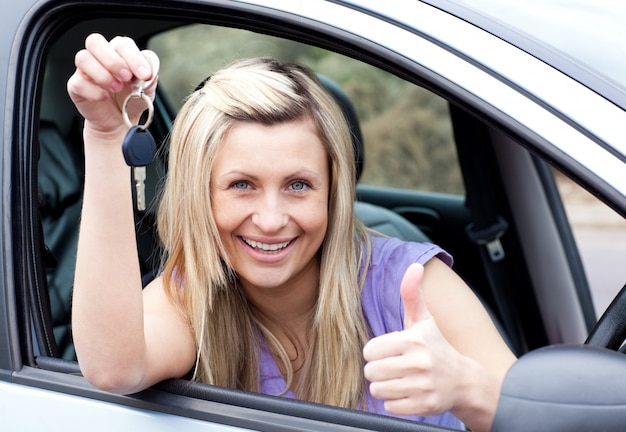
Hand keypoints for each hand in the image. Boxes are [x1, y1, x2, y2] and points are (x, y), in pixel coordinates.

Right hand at [66, 33, 158, 137]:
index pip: (122, 44)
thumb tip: (149, 72)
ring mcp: (85, 70)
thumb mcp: (148, 89)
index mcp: (119, 53)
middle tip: (126, 78)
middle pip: (95, 42)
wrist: (121, 122)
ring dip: (102, 74)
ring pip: (83, 58)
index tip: (144, 75)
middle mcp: (100, 57)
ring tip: (116, 88)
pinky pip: (78, 82)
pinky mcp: (76, 86)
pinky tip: (104, 97)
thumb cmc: (132, 100)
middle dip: (113, 61)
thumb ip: (150, 77)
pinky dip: (93, 91)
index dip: (134, 57)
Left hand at [363, 263, 463, 416]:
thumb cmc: (436, 346)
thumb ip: (412, 294)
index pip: (370, 350)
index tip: (389, 351)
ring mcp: (423, 386)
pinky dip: (395, 402)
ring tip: (399, 379)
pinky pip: (390, 406)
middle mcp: (419, 362)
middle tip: (393, 367)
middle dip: (378, 371)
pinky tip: (407, 392)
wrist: (464, 381)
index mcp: (414, 339)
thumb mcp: (423, 320)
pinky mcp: (425, 406)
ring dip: (384, 387)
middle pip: (371, 372)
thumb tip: (414, 266)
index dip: (375, 352)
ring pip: (378, 390)